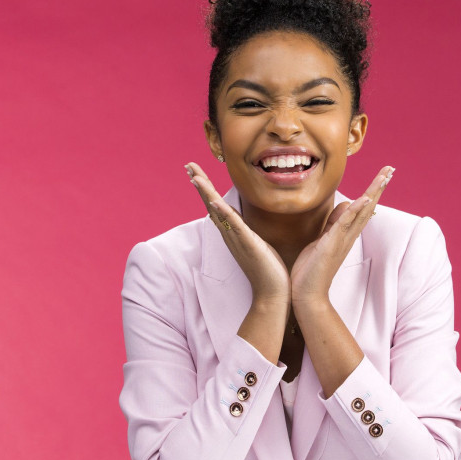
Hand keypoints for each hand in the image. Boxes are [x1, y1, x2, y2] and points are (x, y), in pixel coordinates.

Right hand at [185, 162, 290, 306]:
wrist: (272, 294)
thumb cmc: (269, 270)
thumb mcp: (257, 244)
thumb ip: (250, 232)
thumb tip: (246, 222)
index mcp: (234, 232)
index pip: (216, 205)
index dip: (206, 188)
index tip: (195, 171)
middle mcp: (230, 235)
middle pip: (210, 204)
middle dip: (200, 184)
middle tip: (188, 165)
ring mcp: (237, 239)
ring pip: (217, 212)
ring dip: (206, 193)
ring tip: (195, 176)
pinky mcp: (248, 245)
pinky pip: (233, 226)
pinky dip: (223, 213)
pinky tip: (214, 200)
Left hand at [290, 166, 394, 306]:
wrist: (308, 295)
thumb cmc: (312, 269)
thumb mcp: (323, 239)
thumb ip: (334, 223)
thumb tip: (345, 204)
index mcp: (346, 233)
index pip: (363, 208)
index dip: (373, 190)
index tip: (383, 174)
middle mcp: (349, 235)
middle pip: (369, 206)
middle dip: (379, 187)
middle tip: (390, 169)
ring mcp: (342, 239)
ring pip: (362, 211)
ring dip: (373, 193)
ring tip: (384, 176)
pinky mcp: (332, 244)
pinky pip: (345, 224)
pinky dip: (355, 210)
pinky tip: (364, 198)